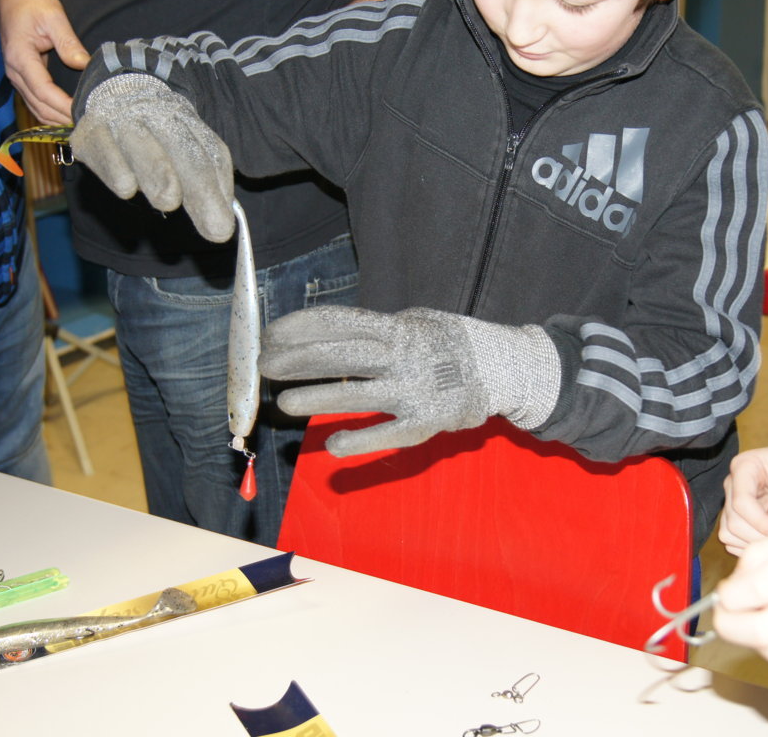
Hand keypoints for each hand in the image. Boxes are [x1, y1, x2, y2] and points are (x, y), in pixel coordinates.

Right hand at [0, 0, 89, 123]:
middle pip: (39, 105)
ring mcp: (16, 76)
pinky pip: (35, 102)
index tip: (83, 113)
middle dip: (63, 118)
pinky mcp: (22, 77)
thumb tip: (85, 65)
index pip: (43, 91)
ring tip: (81, 124)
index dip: (63, 106)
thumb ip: (68, 43)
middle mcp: (14, 71)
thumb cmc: (32, 4)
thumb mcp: (53, 17)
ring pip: (36, 108)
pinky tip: (67, 118)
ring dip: (57, 120)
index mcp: (20, 57)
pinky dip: (51, 113)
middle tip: (89, 123)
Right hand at [71, 74, 235, 240]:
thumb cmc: (158, 136)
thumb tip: (222, 221)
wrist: (114, 91)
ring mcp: (123, 121)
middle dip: (200, 190)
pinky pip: (105, 151)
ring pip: (144, 148)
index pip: (210, 155)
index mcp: (189, 122)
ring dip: (159, 175)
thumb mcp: (187, 150)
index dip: (218, 191)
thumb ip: (207, 182)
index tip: (223, 228)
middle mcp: (159, 116)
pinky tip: (127, 188)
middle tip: (212, 225)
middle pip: (184, 152)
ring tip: (169, 201)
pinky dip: (115, 170)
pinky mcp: (91, 132)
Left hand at [258, 305, 559, 456]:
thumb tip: (324, 334)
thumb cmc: (448, 343)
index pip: (339, 322)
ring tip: (285, 402)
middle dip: (298, 359)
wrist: (503, 367)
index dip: (301, 327)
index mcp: (397, 328)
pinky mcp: (426, 422)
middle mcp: (402, 356)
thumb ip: (375, 331)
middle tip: (265, 366)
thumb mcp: (414, 322)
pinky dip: (361, 439)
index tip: (271, 335)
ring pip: (358, 394)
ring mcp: (413, 390)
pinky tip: (333, 445)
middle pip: (341, 355)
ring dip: (318, 397)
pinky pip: (389, 433)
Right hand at [718, 427, 767, 556]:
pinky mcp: (740, 516)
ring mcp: (734, 501)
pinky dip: (749, 546)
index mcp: (743, 467)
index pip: (741, 502)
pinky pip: (733, 540)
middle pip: (733, 521)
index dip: (760, 521)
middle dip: (758, 535)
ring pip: (729, 533)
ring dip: (753, 542)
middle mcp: (733, 485)